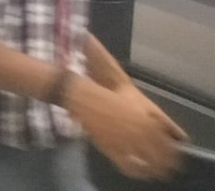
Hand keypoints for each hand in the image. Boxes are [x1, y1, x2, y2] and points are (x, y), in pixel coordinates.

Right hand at [69, 78, 185, 180]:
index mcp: (151, 127)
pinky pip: (126, 166)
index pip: (168, 150)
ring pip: (144, 165)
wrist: (92, 98)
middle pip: (158, 160)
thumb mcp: (148, 106)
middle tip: (166, 170)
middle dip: (164, 166)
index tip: (176, 162)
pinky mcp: (110, 149)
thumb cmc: (121, 98)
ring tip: (154, 173)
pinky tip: (137, 172)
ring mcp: (124, 144)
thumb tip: (180, 138)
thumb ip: (165, 122)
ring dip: (151, 170)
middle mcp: (139, 137)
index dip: (174, 158)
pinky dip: (134, 171)